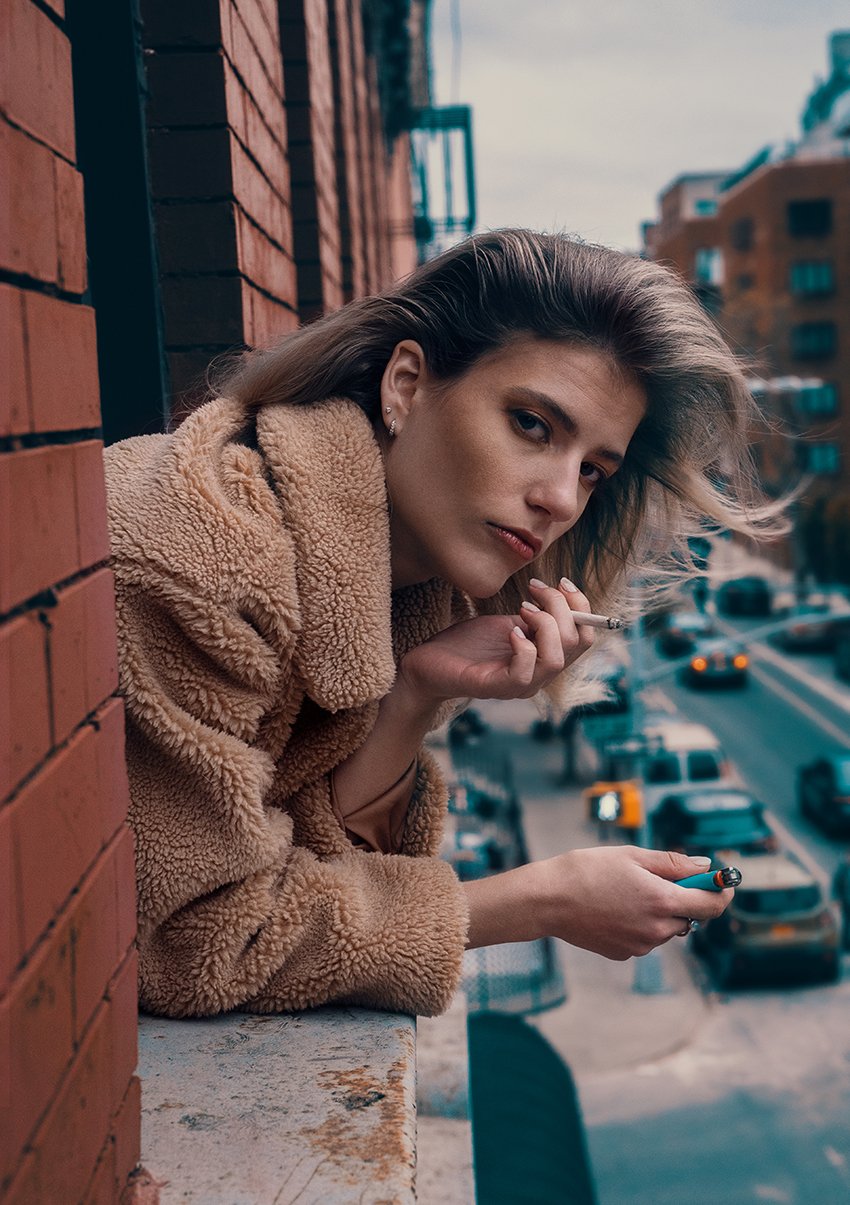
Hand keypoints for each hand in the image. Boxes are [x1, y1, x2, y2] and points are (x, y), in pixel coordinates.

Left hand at [399, 578, 594, 703]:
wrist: (429, 662)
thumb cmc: (468, 644)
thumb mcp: (509, 622)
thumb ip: (536, 617)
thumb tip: (559, 595)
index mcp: (546, 657)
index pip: (585, 636)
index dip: (582, 606)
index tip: (561, 581)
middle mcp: (540, 675)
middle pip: (577, 643)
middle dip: (561, 606)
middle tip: (534, 588)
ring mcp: (521, 685)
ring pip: (557, 659)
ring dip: (544, 624)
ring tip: (522, 607)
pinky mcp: (496, 688)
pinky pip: (524, 672)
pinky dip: (522, 646)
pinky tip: (510, 630)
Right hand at [533, 846, 733, 958]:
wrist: (548, 899)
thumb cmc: (587, 870)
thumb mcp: (632, 856)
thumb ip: (674, 864)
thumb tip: (705, 868)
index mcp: (663, 901)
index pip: (712, 905)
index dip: (723, 891)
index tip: (724, 881)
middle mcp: (657, 930)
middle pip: (689, 916)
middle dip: (684, 897)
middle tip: (660, 876)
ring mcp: (640, 946)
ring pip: (665, 927)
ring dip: (660, 910)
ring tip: (626, 890)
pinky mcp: (623, 954)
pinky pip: (644, 937)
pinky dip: (639, 922)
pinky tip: (614, 907)